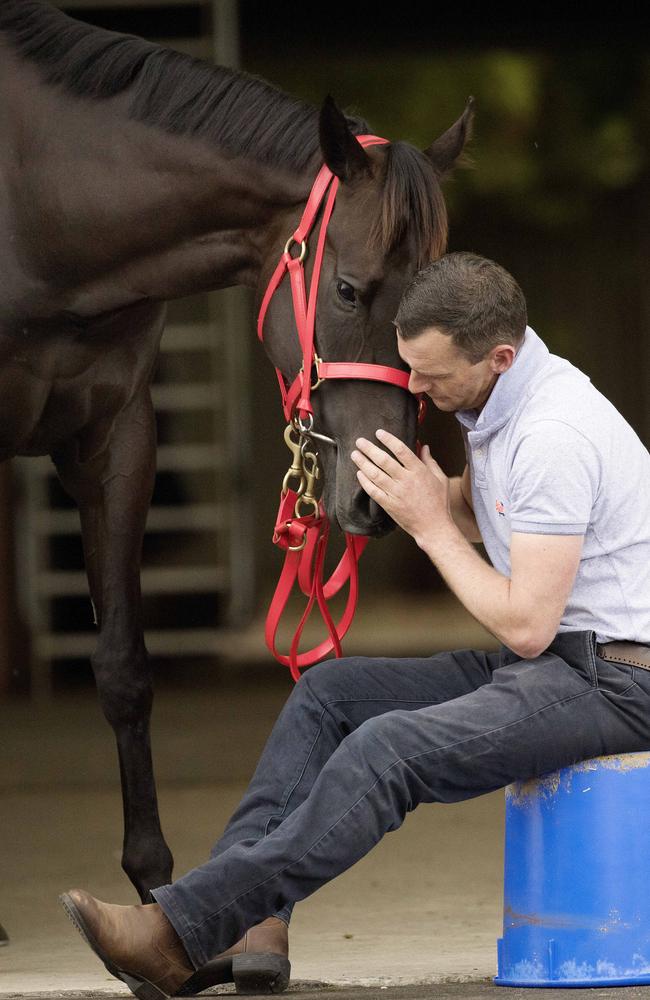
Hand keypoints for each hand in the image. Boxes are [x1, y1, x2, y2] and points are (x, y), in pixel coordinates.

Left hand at [351, 429, 453, 547]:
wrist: (434, 527)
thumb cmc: (439, 503)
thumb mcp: (440, 479)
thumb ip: (430, 461)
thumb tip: (424, 446)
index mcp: (419, 471)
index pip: (401, 450)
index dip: (388, 439)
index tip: (379, 433)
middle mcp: (406, 480)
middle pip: (384, 460)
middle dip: (369, 449)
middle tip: (359, 441)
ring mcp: (396, 493)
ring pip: (375, 474)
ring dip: (363, 463)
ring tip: (354, 455)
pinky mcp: (389, 505)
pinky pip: (373, 491)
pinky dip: (365, 481)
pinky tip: (359, 474)